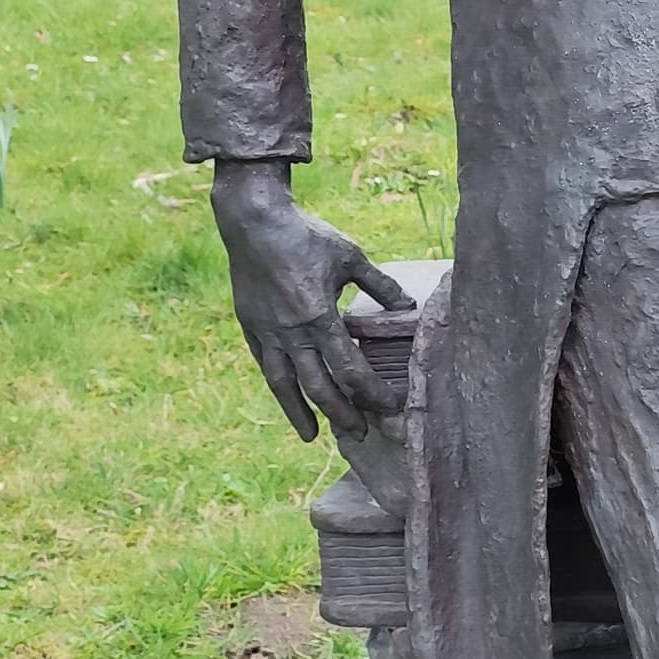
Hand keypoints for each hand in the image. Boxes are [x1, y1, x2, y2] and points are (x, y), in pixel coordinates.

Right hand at [210, 158, 407, 441]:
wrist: (253, 222)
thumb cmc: (306, 236)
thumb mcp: (350, 257)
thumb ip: (380, 286)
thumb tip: (408, 307)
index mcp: (319, 316)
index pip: (351, 368)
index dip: (372, 392)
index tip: (390, 406)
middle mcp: (291, 332)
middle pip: (319, 386)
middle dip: (341, 414)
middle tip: (360, 435)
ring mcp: (267, 332)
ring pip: (285, 385)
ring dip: (301, 413)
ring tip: (314, 437)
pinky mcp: (251, 327)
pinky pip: (267, 366)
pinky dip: (280, 388)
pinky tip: (289, 401)